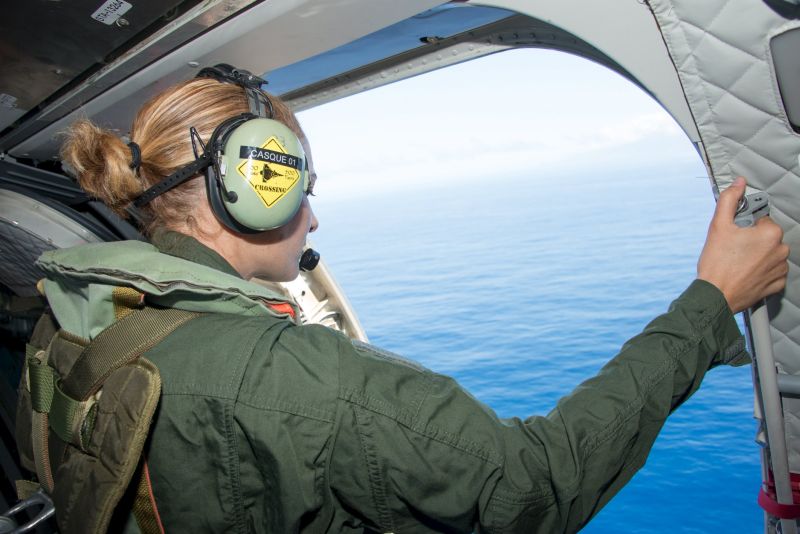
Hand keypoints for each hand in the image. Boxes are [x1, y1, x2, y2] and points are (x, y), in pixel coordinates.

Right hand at [697, 177, 788, 312]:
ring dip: (757, 256)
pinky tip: (745, 274)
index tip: (733, 236)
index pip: (760, 220)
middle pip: (766, 237)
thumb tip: (739, 183)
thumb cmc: (717, 263)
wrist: (716, 296)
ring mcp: (781, 269)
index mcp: (770, 233)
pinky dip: (761, 272)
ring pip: (770, 254)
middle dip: (752, 241)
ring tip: (737, 263)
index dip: (744, 226)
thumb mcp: (718, 226)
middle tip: (733, 250)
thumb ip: (730, 200)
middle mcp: (781, 250)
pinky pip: (772, 272)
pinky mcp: (777, 284)